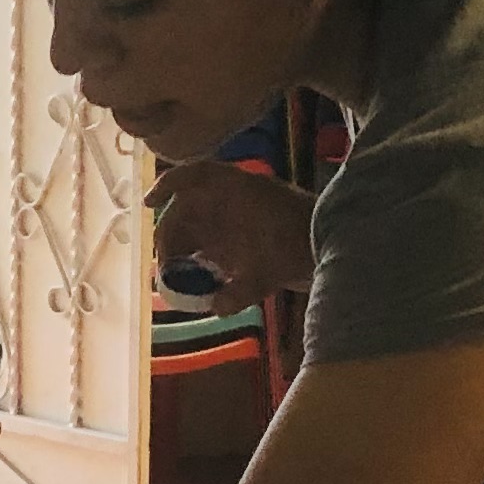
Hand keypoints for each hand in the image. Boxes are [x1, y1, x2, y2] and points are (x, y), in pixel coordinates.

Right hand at [147, 163, 315, 298]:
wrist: (335, 249)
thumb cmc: (300, 249)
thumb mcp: (271, 271)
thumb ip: (242, 291)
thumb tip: (216, 307)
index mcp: (237, 191)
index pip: (195, 176)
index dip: (167, 185)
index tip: (148, 204)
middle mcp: (232, 201)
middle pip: (188, 212)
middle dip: (171, 237)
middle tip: (166, 269)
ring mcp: (236, 219)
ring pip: (196, 230)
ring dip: (183, 252)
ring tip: (177, 278)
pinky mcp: (241, 239)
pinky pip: (210, 246)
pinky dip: (199, 262)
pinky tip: (197, 281)